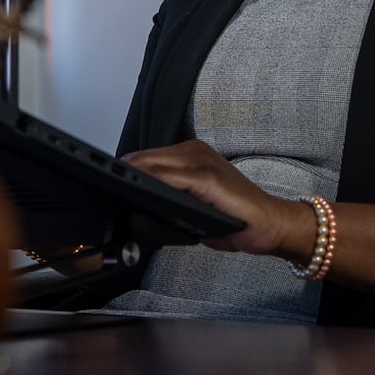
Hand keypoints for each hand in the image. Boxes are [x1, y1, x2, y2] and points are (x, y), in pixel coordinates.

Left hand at [122, 140, 308, 260]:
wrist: (271, 224)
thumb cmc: (235, 218)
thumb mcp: (194, 205)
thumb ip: (169, 198)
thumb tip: (136, 207)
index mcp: (190, 154)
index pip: (146, 158)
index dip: (125, 172)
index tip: (106, 186)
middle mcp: (194, 151)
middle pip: (144, 158)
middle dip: (123, 175)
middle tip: (103, 193)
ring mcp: (202, 160)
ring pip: (153, 164)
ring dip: (133, 178)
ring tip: (114, 194)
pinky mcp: (208, 176)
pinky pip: (171, 177)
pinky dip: (152, 184)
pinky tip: (140, 194)